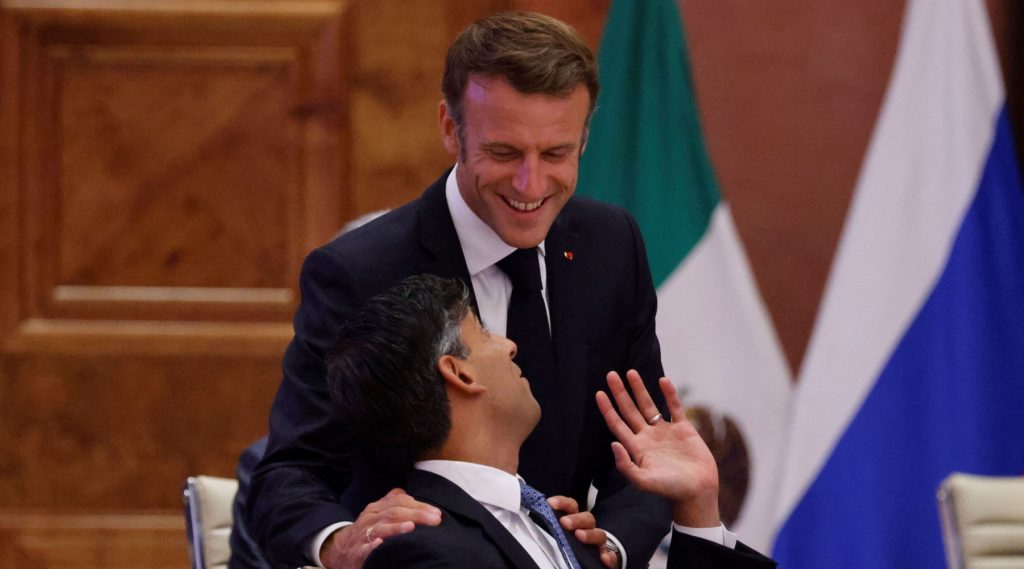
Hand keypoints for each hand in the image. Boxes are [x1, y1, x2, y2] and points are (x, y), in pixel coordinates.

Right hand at [320, 488, 441, 568]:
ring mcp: (362, 535)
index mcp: (376, 508)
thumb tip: (408, 494)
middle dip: (416, 515)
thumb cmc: (366, 530)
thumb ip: (392, 502)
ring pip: (379, 529)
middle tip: (435, 520)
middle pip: (394, 512)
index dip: (419, 506)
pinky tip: (380, 545)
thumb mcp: (378, 513)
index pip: (400, 501)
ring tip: (411, 527)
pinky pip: (363, 548)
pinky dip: (371, 547)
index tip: (437, 513)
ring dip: (395, 528)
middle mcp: (370, 518)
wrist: (340, 548)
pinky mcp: (357, 552)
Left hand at [547, 495, 617, 568]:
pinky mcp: (607, 557)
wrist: (594, 558)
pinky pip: (612, 556)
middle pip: (587, 518)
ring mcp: (599, 543)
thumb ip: (550, 523)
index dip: (562, 503)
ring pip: (599, 535)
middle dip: (576, 519)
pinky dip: (609, 556)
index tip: (550, 503)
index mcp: (576, 520)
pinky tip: (605, 558)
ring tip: (580, 535)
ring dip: (590, 534)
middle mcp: (589, 529)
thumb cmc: (572, 543)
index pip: (571, 506)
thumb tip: (537, 513)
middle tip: (565, 522)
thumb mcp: (560, 531)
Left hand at [596, 370, 720, 527]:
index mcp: (636, 448)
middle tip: (610, 375)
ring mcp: (665, 432)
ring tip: (631, 372)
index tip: (599, 393)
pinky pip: (674, 407)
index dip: (608, 409)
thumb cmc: (670, 490)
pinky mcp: (684, 429)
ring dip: (640, 389)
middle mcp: (648, 437)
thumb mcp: (643, 481)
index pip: (617, 424)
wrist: (697, 492)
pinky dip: (669, 394)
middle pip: (630, 410)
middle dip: (620, 393)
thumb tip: (613, 444)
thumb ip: (625, 466)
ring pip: (649, 405)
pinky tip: (662, 381)